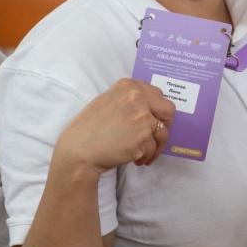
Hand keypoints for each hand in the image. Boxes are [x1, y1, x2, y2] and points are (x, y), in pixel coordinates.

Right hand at [54, 78, 176, 174]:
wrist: (77, 151)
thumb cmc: (88, 130)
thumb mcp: (106, 102)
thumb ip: (128, 100)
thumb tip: (149, 107)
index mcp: (127, 86)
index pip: (157, 94)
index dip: (158, 110)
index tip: (155, 120)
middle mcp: (137, 96)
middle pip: (168, 109)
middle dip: (165, 125)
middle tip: (156, 137)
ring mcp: (142, 116)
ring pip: (162, 133)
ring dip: (154, 146)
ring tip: (142, 154)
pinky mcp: (143, 136)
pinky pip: (153, 148)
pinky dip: (146, 156)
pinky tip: (135, 160)